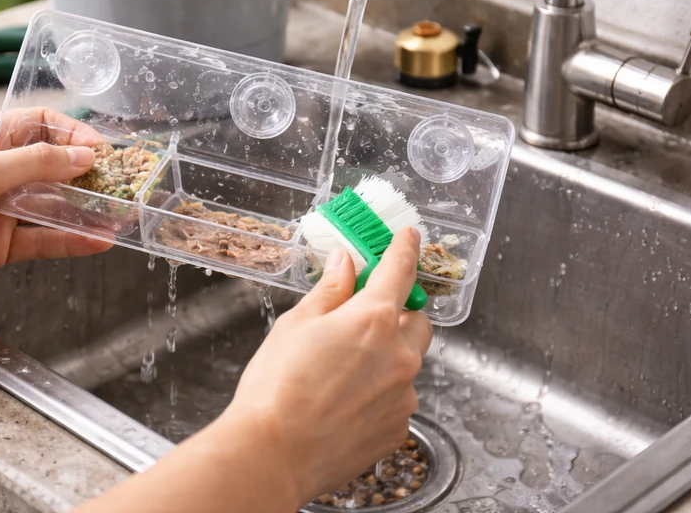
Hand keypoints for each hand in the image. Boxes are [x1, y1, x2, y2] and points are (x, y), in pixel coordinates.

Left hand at [0, 108, 111, 306]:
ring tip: (119, 213)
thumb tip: (82, 156)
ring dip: (85, 209)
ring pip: (52, 204)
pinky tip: (97, 240)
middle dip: (87, 174)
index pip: (40, 125)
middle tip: (120, 183)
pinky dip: (70, 240)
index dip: (73, 133)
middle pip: (52, 166)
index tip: (101, 149)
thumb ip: (36, 164)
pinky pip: (43, 238)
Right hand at [220, 228, 431, 504]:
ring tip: (342, 371)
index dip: (405, 248)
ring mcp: (403, 395)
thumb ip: (329, 291)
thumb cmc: (277, 388)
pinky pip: (397, 399)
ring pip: (407, 363)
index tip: (409, 237)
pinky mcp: (398, 428)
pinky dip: (380, 393)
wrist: (274, 453)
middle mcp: (399, 355)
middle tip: (365, 316)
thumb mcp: (296, 324)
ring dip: (387, 357)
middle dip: (398, 313)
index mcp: (372, 319)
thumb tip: (344, 264)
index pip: (400, 271)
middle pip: (416, 321)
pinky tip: (345, 401)